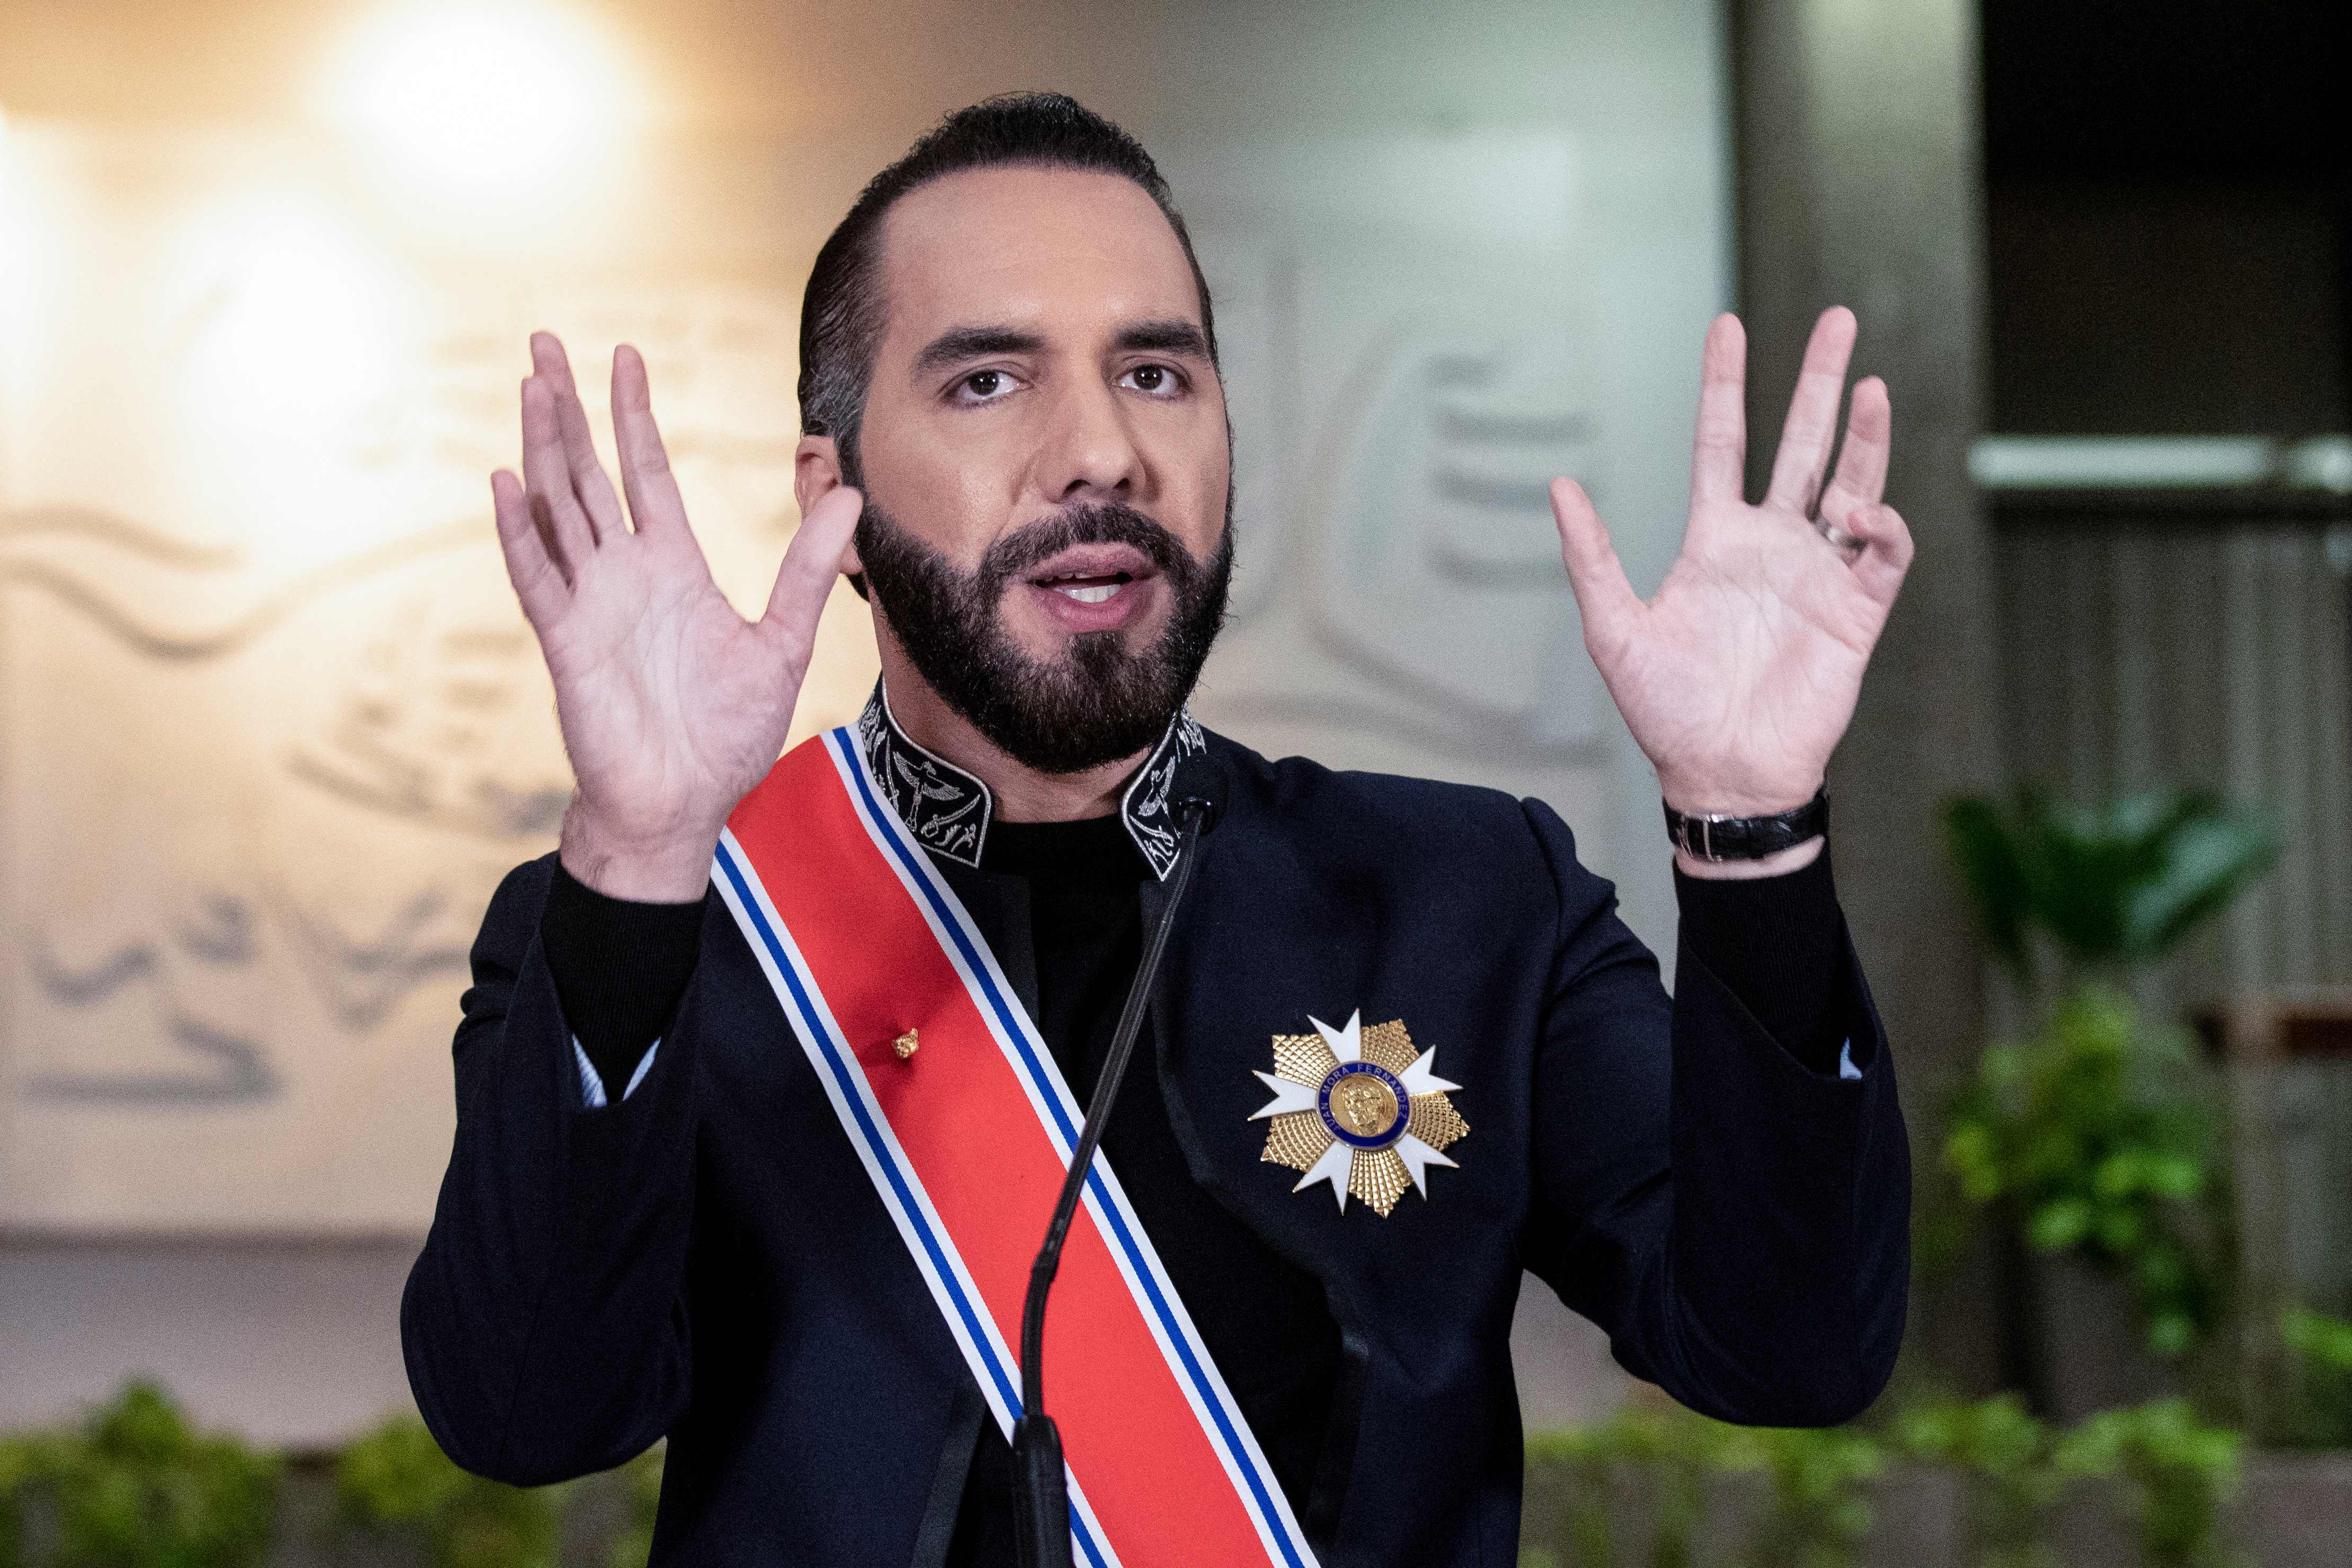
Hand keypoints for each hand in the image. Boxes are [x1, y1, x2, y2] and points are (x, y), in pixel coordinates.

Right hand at [492, 333, 860, 899]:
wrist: (682, 805)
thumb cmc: (723, 735)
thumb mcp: (781, 643)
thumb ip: (805, 566)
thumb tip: (851, 495)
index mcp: (672, 568)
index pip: (645, 471)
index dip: (633, 414)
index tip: (623, 356)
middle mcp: (624, 574)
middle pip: (588, 471)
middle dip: (568, 407)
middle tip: (545, 340)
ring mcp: (590, 603)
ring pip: (556, 506)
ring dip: (540, 446)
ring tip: (530, 383)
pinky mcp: (567, 641)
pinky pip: (537, 576)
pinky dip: (519, 530)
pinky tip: (504, 481)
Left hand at [1549, 307, 1912, 834]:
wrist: (1720, 776)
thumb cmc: (1667, 712)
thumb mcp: (1614, 630)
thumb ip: (1592, 558)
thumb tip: (1558, 486)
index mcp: (1715, 540)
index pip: (1723, 442)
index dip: (1725, 385)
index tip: (1728, 325)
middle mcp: (1772, 543)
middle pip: (1800, 444)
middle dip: (1818, 382)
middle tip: (1838, 318)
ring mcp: (1818, 573)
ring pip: (1852, 484)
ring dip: (1863, 438)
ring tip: (1868, 386)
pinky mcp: (1855, 611)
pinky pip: (1882, 553)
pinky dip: (1881, 526)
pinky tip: (1862, 511)